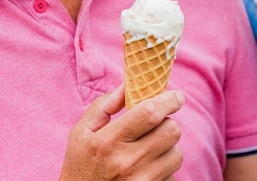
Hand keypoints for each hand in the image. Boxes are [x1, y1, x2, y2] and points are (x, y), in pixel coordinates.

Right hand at [60, 84, 184, 180]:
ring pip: (177, 154)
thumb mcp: (81, 133)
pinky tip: (147, 170)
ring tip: (149, 151)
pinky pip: (173, 176)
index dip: (169, 100)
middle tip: (157, 126)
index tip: (176, 96)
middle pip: (171, 131)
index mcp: (109, 141)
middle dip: (168, 124)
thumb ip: (103, 106)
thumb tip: (129, 84)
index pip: (150, 113)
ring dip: (168, 148)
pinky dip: (165, 170)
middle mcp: (127, 162)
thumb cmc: (80, 165)